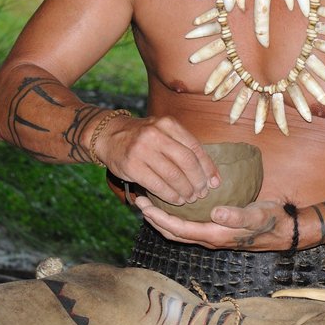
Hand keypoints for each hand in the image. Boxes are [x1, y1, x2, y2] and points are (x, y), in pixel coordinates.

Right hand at [93, 114, 217, 204]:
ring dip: (186, 190)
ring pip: (173, 175)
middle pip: (187, 162)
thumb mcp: (164, 132)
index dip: (208, 168)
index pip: (195, 148)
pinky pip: (157, 185)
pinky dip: (170, 195)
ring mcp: (142, 149)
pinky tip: (176, 200)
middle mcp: (156, 134)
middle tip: (202, 193)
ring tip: (190, 198)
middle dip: (198, 181)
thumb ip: (185, 148)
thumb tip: (212, 175)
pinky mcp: (132, 166)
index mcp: (168, 124)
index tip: (215, 182)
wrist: (110, 136)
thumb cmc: (145, 138)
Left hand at [134, 197, 287, 251]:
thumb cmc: (270, 221)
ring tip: (149, 204)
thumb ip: (237, 214)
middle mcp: (209, 239)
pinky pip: (188, 226)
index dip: (158, 218)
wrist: (284, 230)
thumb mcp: (257, 215)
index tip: (143, 205)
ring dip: (161, 219)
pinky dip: (175, 218)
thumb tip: (215, 212)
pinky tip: (173, 205)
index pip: (178, 229)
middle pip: (172, 233)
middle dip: (153, 219)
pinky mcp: (216, 229)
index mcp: (214, 236)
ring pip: (178, 231)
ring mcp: (211, 236)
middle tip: (138, 201)